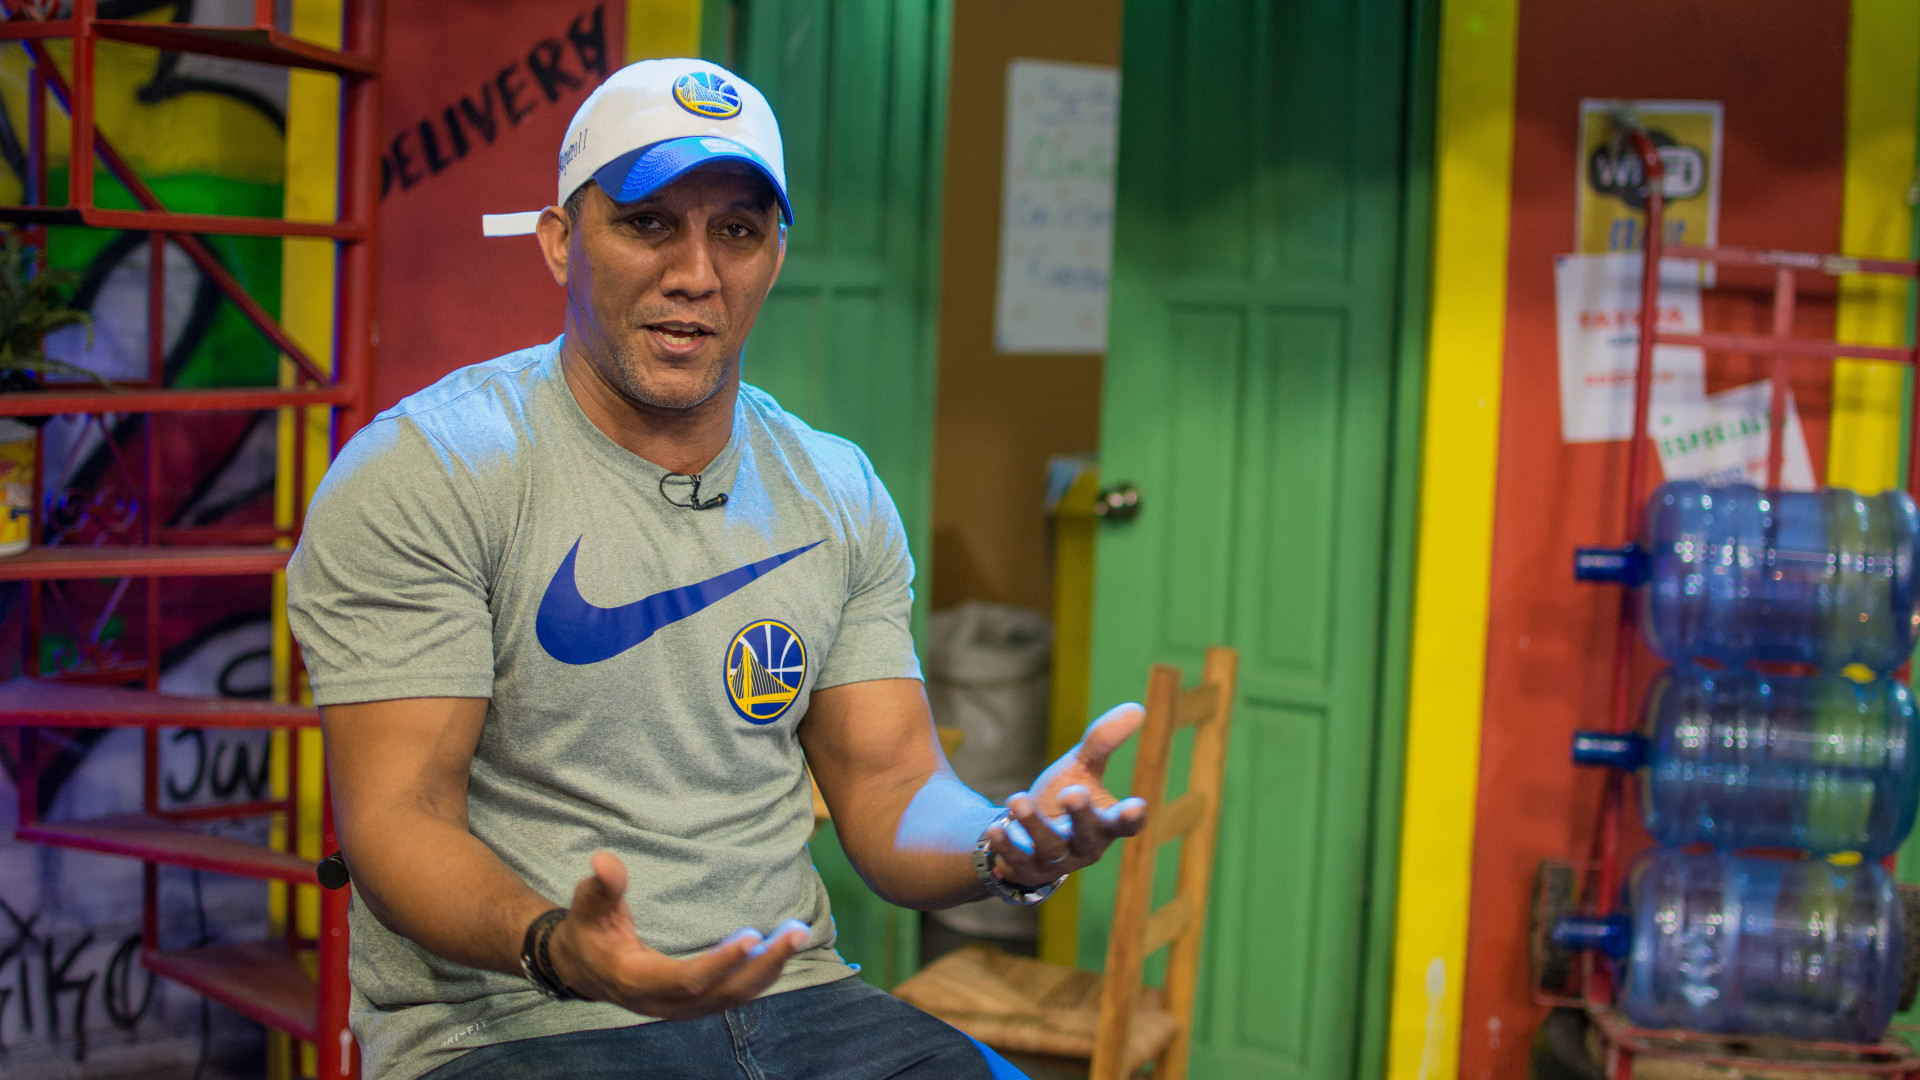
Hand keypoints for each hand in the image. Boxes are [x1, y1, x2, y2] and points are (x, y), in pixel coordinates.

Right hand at [547, 851, 808, 1019]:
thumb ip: (601, 887)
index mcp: (637, 981)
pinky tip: (779, 948)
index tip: (751, 936)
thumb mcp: (587, 906)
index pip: (687, 979)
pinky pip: (733, 994)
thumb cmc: (587, 932)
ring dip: (768, 969)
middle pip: (722, 993)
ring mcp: (681, 1007)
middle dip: (761, 965)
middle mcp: (664, 1002)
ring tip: (796, 935)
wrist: (583, 967)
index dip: (719, 962)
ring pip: (733, 997)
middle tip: (795, 932)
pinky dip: (759, 974)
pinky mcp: (694, 1002)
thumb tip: (605, 861)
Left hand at [987, 703, 1149, 888]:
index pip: (1126, 825)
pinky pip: (1018, 861)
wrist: (1025, 835)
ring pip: (1050, 847)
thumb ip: (1104, 742)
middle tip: (1072, 793)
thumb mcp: (1081, 768)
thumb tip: (1137, 708)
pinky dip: (1007, 846)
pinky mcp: (1027, 871)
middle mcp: (1085, 847)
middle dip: (1081, 816)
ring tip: (1018, 800)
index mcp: (1106, 823)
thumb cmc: (1062, 798)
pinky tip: (995, 828)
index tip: (1136, 806)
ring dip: (1035, 825)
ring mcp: (1056, 862)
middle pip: (1089, 836)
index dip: (1132, 818)